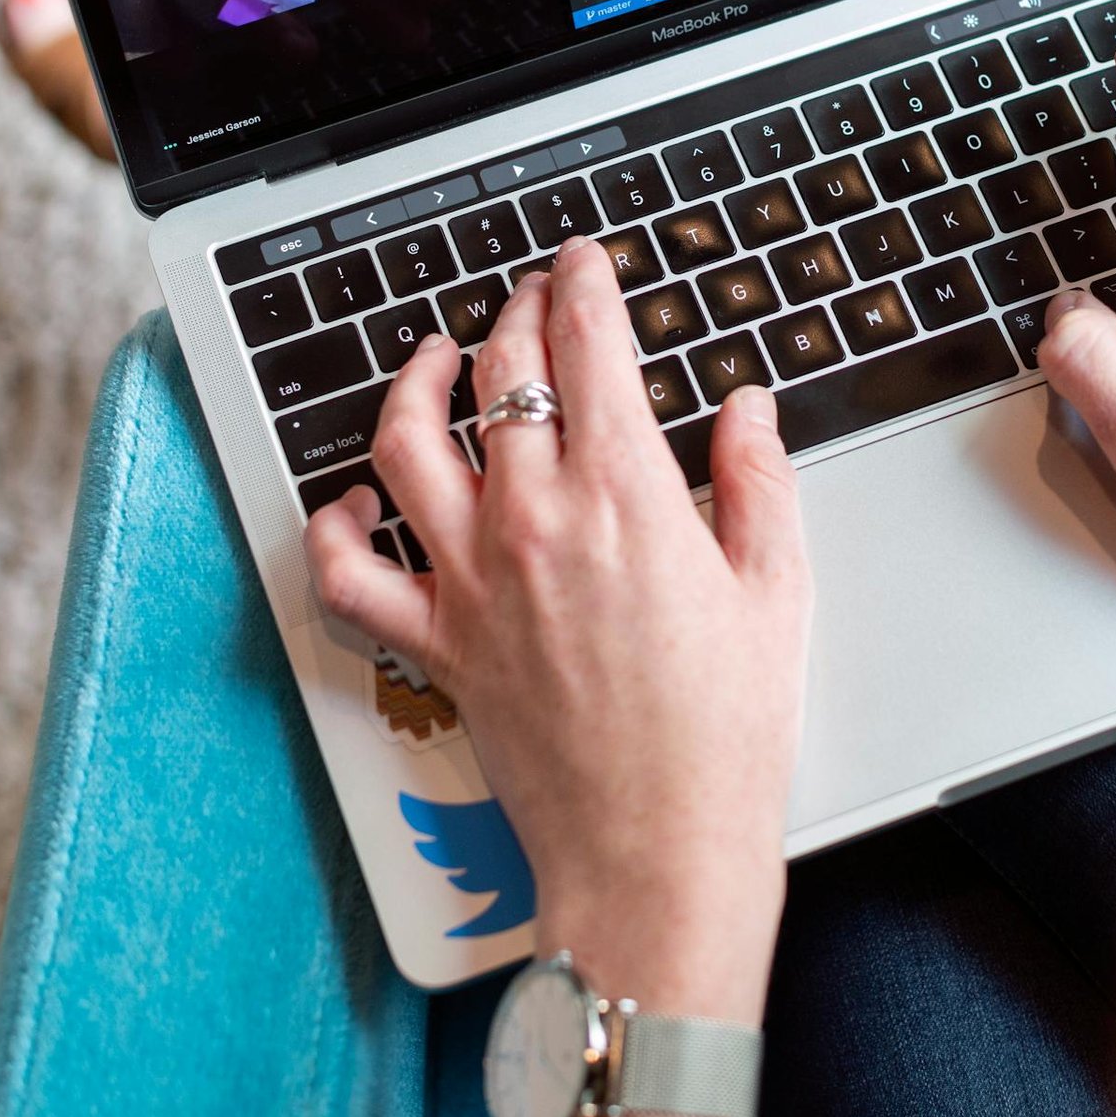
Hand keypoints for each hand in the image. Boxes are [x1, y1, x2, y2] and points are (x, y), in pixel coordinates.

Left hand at [304, 238, 811, 1019]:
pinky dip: (338, 530)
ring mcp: (474, 582)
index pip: (587, 349)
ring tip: (437, 356)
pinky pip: (352, 576)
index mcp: (628, 498)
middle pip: (502, 375)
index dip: (583, 285)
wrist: (658, 855)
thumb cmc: (726, 737)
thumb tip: (745, 409)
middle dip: (518, 310)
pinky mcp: (439, 645)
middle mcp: (535, 523)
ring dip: (417, 381)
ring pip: (408, 444)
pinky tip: (358, 502)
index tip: (583, 261)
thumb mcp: (777, 591)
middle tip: (535, 293)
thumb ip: (758, 482)